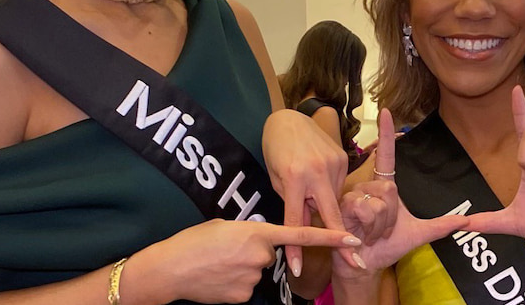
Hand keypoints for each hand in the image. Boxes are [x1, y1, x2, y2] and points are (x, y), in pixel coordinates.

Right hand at [148, 218, 360, 303]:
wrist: (171, 269)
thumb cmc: (195, 242)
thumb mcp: (226, 226)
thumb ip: (251, 233)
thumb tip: (262, 244)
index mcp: (257, 232)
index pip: (302, 235)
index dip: (331, 237)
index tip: (353, 240)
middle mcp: (261, 256)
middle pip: (271, 254)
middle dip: (256, 252)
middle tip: (228, 251)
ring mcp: (254, 278)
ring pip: (258, 272)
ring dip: (244, 268)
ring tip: (218, 264)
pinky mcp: (245, 297)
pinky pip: (248, 287)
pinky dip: (235, 283)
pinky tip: (218, 278)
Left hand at [262, 109, 349, 275]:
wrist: (288, 119)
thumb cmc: (276, 151)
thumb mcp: (277, 180)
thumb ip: (293, 203)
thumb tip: (308, 227)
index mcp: (294, 178)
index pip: (297, 221)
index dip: (296, 248)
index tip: (297, 269)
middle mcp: (318, 171)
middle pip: (332, 214)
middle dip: (343, 241)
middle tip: (356, 262)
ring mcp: (334, 163)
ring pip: (335, 199)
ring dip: (326, 204)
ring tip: (310, 189)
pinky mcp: (343, 157)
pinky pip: (339, 185)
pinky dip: (330, 190)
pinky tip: (319, 178)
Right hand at [334, 110, 468, 280]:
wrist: (367, 265)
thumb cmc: (388, 246)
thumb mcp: (419, 234)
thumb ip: (442, 226)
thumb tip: (466, 220)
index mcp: (384, 187)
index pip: (386, 156)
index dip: (386, 134)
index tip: (387, 111)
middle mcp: (368, 187)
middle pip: (390, 189)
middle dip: (391, 217)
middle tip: (383, 230)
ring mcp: (354, 195)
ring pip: (378, 202)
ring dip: (380, 225)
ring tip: (371, 234)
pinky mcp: (344, 206)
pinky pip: (366, 210)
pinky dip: (370, 228)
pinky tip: (361, 236)